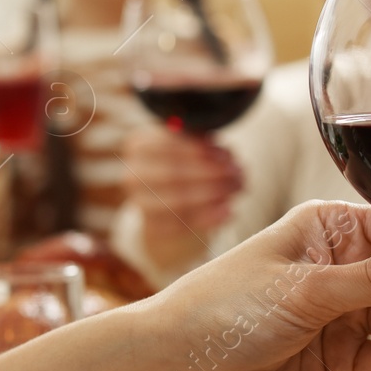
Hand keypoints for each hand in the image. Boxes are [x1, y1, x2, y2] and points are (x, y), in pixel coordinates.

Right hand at [122, 125, 244, 266]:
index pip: (168, 144)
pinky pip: (183, 224)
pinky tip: (228, 211)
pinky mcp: (153, 227)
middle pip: (173, 174)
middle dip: (211, 174)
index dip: (200, 150)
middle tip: (238, 175)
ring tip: (236, 190)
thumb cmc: (185, 164)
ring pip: (178, 200)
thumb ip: (204, 143)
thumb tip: (228, 158)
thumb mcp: (190, 146)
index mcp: (138, 145)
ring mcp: (140, 203)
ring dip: (214, 195)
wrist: (168, 202)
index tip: (226, 156)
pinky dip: (209, 218)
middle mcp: (133, 174)